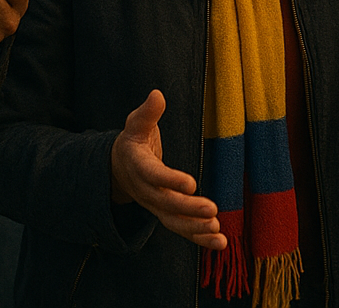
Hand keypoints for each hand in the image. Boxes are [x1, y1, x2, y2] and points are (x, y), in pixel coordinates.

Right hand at [110, 90, 224, 250]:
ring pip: (173, 222)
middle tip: (212, 210)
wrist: (118, 168)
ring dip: (195, 228)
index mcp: (138, 166)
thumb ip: (147, 113)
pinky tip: (220, 243)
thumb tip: (157, 94)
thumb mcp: (135, 124)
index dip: (170, 180)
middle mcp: (145, 190)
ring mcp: (155, 205)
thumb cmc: (133, 142)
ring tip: (216, 229)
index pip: (154, 175)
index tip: (191, 183)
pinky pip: (182, 229)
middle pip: (166, 203)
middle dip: (188, 209)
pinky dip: (200, 239)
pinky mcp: (166, 214)